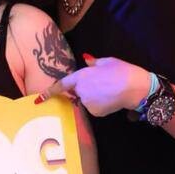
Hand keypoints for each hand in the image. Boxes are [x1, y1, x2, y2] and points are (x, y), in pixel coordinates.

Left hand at [36, 54, 150, 116]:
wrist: (136, 88)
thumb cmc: (122, 71)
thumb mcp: (107, 61)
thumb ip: (93, 63)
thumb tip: (86, 60)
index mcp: (81, 76)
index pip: (62, 85)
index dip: (50, 92)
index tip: (39, 99)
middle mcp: (81, 91)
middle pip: (78, 92)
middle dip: (86, 89)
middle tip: (103, 84)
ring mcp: (88, 103)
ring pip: (87, 101)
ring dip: (94, 97)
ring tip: (109, 90)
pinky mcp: (96, 112)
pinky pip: (94, 108)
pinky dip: (100, 104)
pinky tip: (111, 99)